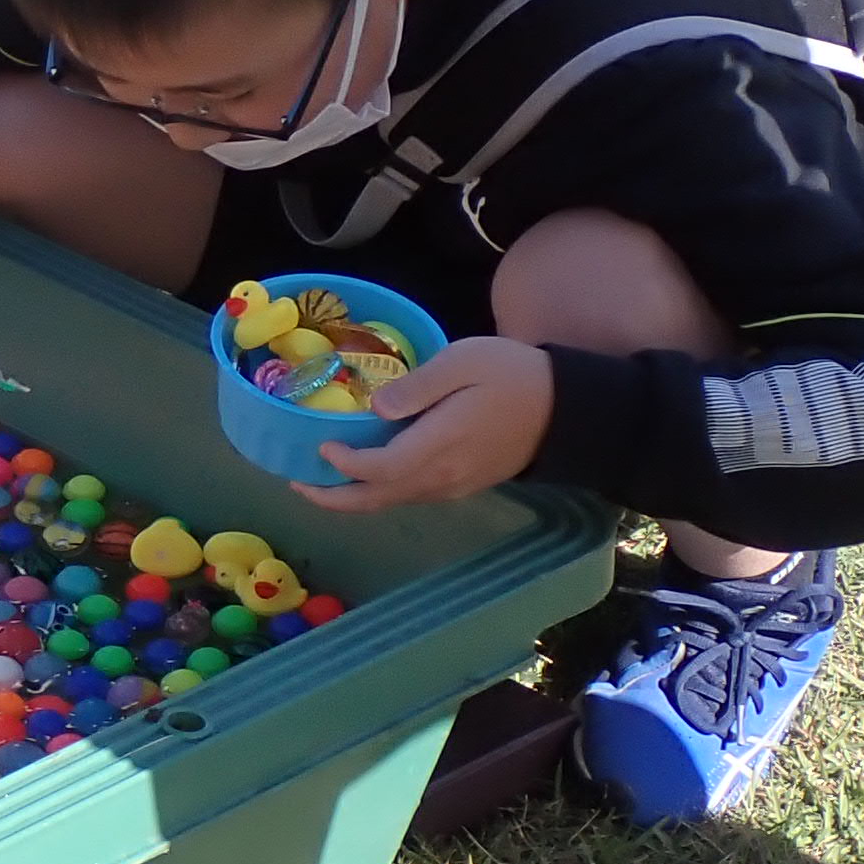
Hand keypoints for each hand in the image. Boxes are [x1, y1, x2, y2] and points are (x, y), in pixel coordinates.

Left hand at [302, 337, 554, 512]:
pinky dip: (379, 492)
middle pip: (378, 498)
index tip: (320, 445)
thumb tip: (376, 407)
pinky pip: (411, 496)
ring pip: (393, 502)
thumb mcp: (463, 362)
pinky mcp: (463, 486)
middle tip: (296, 483)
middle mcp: (442, 477)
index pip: (379, 468)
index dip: (344, 463)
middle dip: (333, 497)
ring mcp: (453, 486)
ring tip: (320, 480)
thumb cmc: (512, 375)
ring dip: (354, 497)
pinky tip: (365, 475)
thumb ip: (418, 386)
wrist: (567, 409)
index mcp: (439, 447)